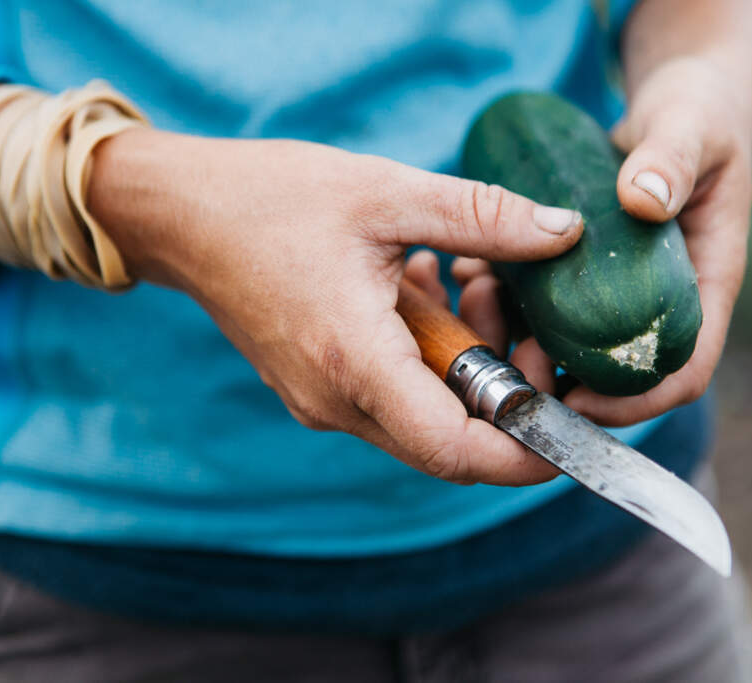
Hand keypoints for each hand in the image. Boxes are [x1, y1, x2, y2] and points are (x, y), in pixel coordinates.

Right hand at [89, 131, 581, 484]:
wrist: (180, 215)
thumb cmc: (269, 199)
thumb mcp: (385, 193)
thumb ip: (483, 216)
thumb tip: (564, 232)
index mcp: (354, 361)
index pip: (457, 450)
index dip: (527, 451)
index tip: (571, 412)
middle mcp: (335, 402)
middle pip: (451, 438)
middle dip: (503, 385)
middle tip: (504, 302)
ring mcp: (321, 402)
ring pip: (425, 416)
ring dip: (464, 362)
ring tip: (463, 280)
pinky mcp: (316, 388)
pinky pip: (393, 395)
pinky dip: (428, 356)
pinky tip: (425, 287)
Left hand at [451, 56, 751, 426]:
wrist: (677, 106)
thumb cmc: (697, 116)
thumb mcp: (691, 127)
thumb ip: (672, 158)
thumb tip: (643, 200)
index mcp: (705, 284)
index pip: (684, 370)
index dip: (637, 400)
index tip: (579, 402)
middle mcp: (661, 300)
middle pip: (618, 375)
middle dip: (561, 381)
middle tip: (509, 364)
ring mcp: (622, 291)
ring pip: (571, 344)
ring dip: (521, 339)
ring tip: (477, 305)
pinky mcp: (587, 273)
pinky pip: (546, 304)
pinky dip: (507, 298)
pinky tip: (470, 274)